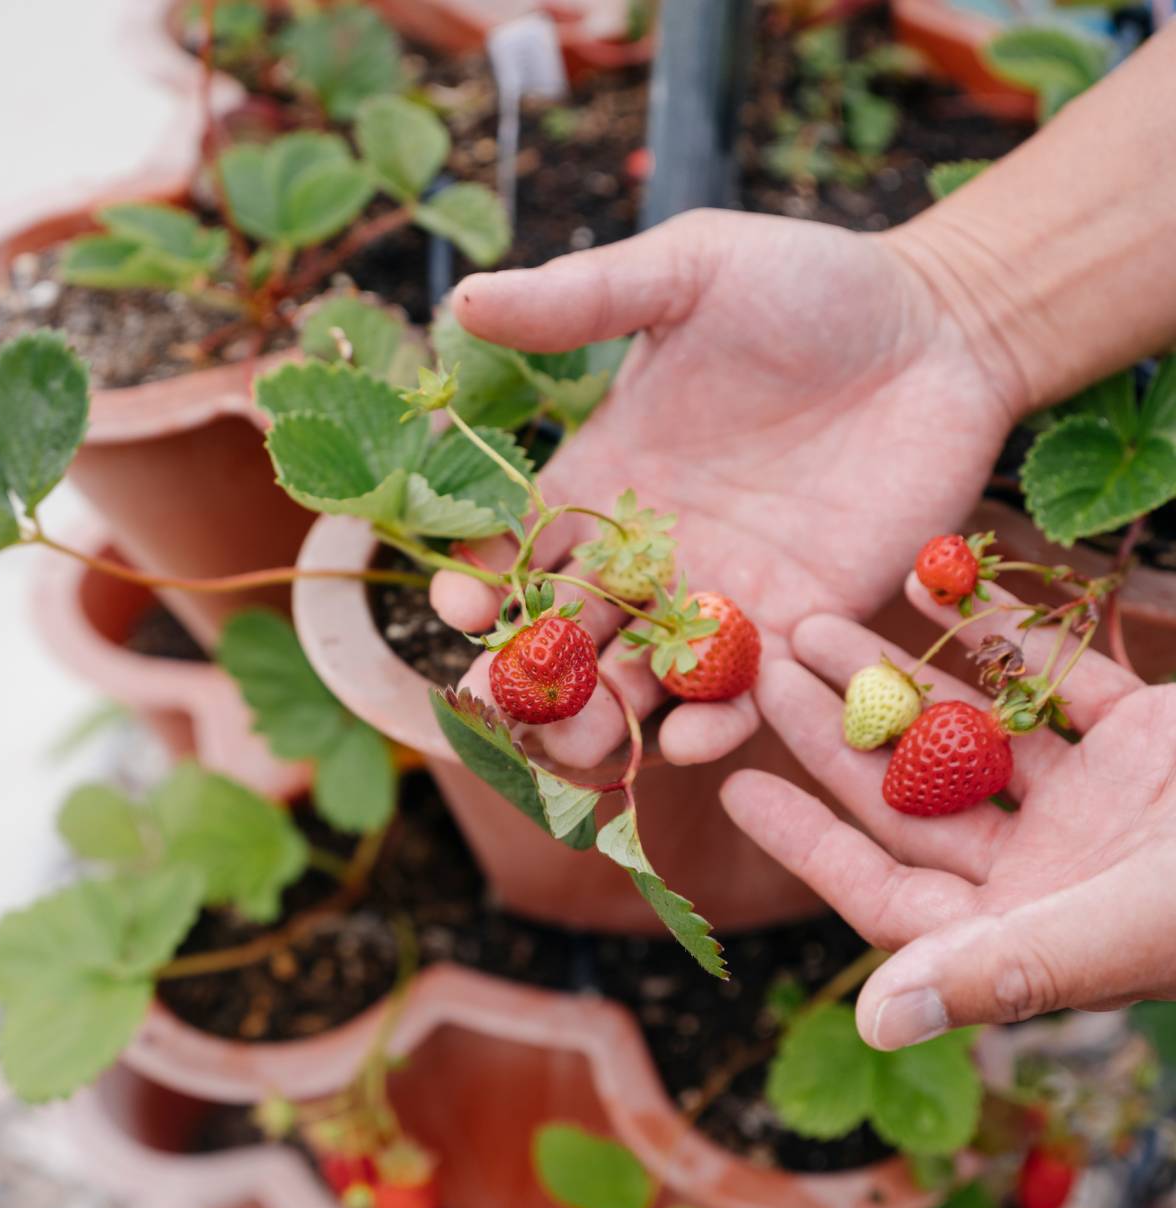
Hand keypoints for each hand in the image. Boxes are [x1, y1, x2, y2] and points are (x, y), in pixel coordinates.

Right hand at [432, 208, 1020, 769]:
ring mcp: (720, 598)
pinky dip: (712, 727)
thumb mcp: (688, 272)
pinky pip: (742, 698)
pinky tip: (690, 737)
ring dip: (603, 722)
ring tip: (580, 741)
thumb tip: (462, 300)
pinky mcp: (797, 628)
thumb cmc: (810, 285)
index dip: (480, 584)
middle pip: (566, 637)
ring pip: (639, 686)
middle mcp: (648, 552)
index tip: (461, 607)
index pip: (518, 549)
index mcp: (602, 477)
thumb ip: (581, 299)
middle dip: (529, 677)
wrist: (940, 332)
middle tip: (504, 701)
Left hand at [722, 573, 1174, 1047]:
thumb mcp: (1139, 923)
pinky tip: (932, 583)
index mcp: (1040, 932)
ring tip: (815, 622)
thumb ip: (1011, 969)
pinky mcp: (1154, 741)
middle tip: (756, 673)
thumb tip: (872, 1018)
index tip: (728, 786)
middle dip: (834, 735)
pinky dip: (1001, 637)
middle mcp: (1057, 870)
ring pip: (970, 733)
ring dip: (896, 678)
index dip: (808, 843)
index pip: (889, 893)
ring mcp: (1103, 802)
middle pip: (913, 797)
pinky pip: (1059, 680)